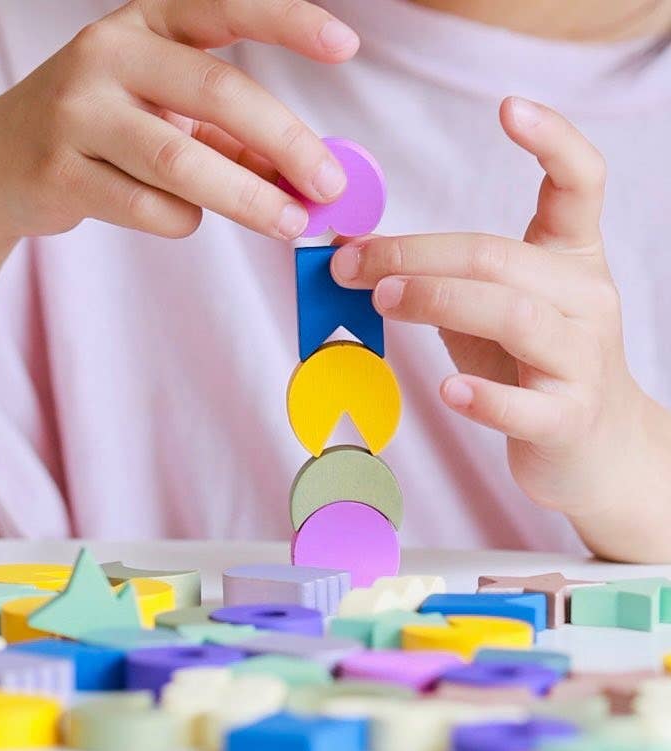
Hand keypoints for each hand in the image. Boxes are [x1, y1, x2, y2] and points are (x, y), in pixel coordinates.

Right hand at [0, 0, 358, 244]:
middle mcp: (105, 54)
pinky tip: (185, 217)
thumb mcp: (156, 108)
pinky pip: (146, 206)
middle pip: (216, 94)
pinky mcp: (59, 172)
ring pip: (180, 161)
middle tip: (328, 185)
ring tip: (288, 223)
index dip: (287, 20)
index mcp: (140, 22)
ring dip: (246, 198)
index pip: (223, 5)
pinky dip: (181, 220)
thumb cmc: (96, 130)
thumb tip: (302, 170)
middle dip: (284, 144)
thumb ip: (222, 131)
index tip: (346, 45)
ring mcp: (76, 112)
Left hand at [330, 97, 658, 539]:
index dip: (553, 140)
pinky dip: (483, 396)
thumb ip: (436, 276)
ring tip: (384, 301)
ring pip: (512, 316)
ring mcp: (581, 361)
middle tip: (352, 264)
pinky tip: (448, 388)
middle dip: (416, 255)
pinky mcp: (566, 419)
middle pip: (498, 258)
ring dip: (439, 302)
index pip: (582, 185)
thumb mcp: (486, 310)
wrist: (595, 448)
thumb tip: (350, 246)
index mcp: (572, 262)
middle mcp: (585, 301)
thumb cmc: (529, 367)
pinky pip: (524, 405)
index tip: (508, 107)